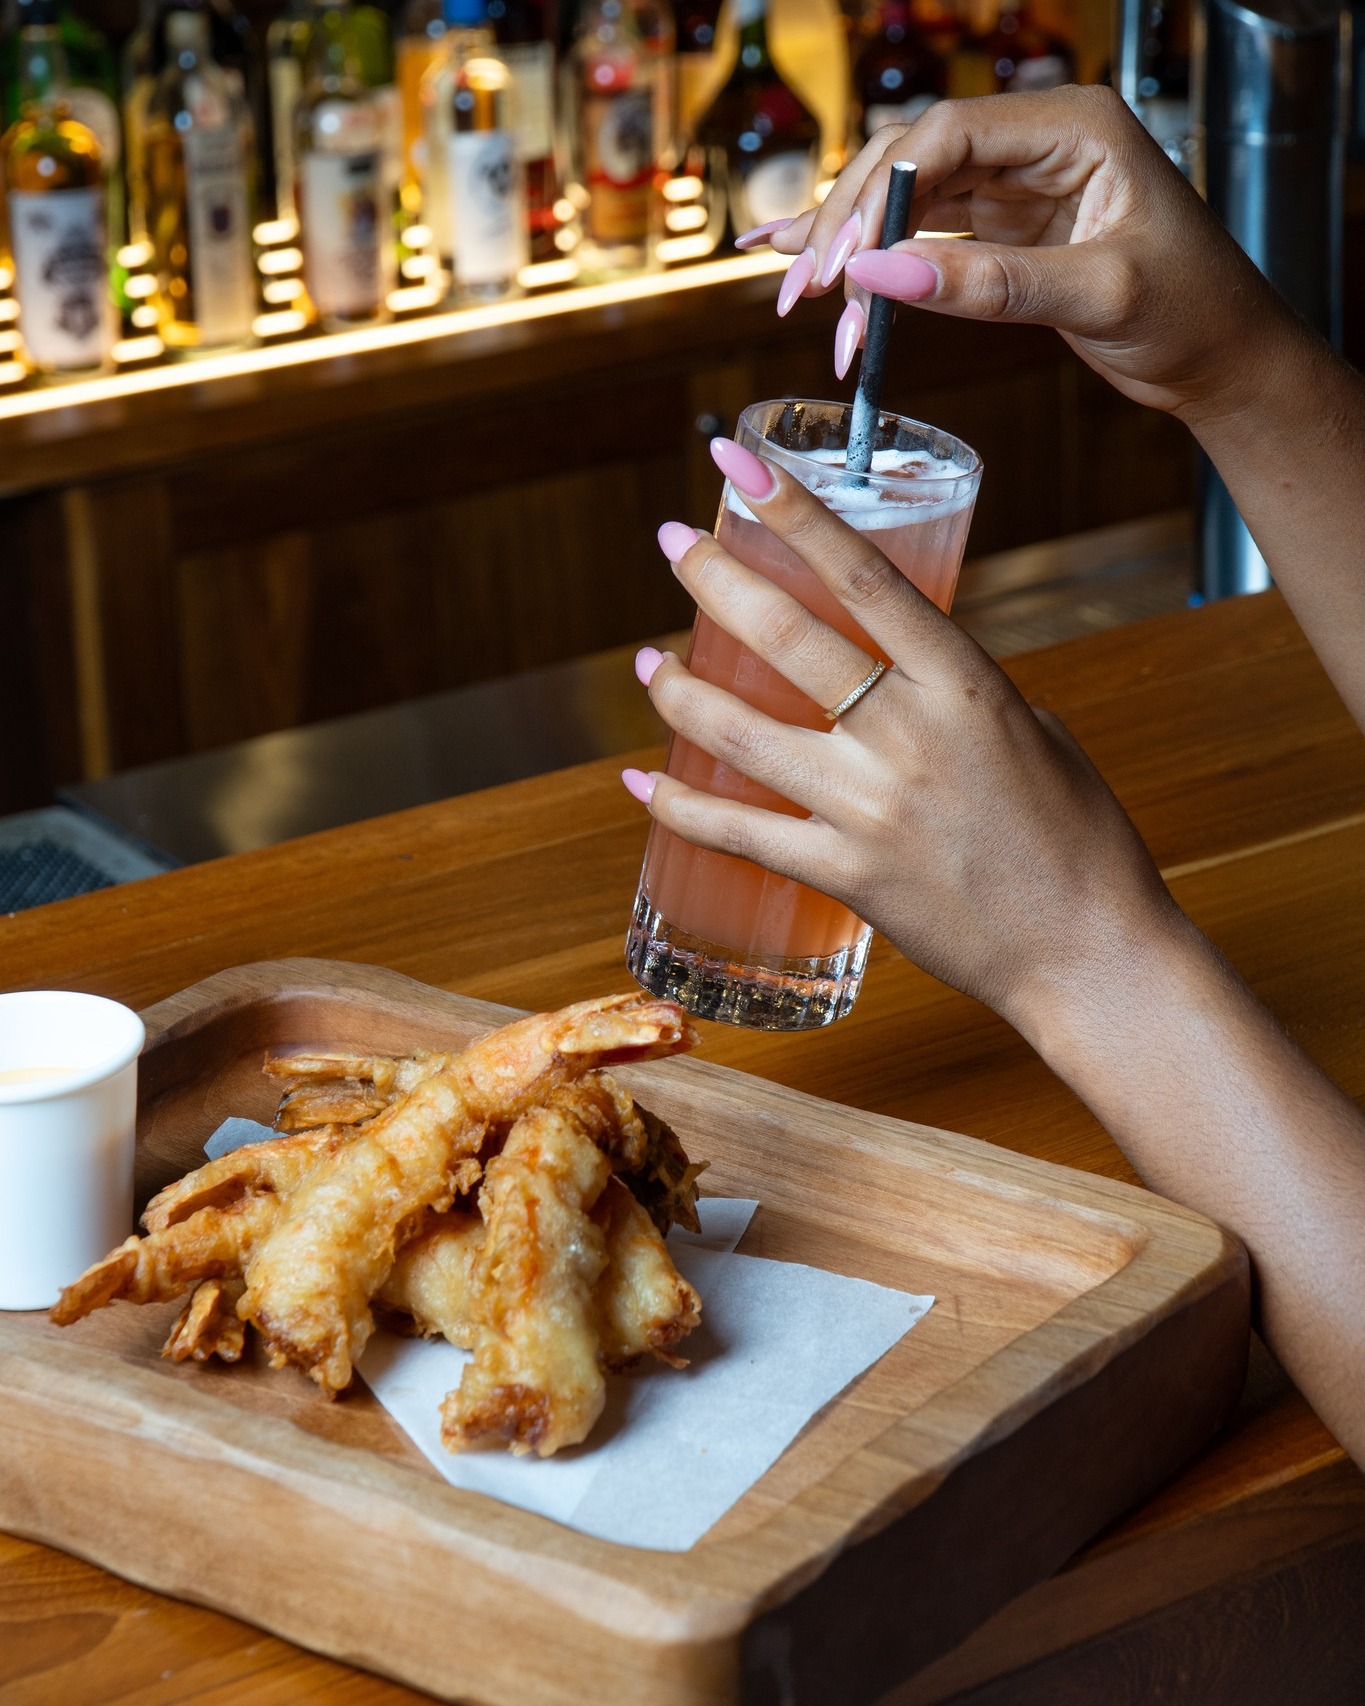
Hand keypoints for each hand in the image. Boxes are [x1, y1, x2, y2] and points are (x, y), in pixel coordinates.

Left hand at [628, 439, 1183, 1033]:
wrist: (1091, 955)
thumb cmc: (1078, 840)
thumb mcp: (1033, 732)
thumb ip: (958, 692)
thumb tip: (895, 672)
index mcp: (967, 685)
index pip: (863, 576)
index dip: (794, 514)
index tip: (739, 465)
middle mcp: (910, 737)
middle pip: (787, 639)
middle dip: (715, 580)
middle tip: (672, 545)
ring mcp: (870, 810)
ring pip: (742, 734)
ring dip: (681, 691)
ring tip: (649, 662)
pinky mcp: (846, 877)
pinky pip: (740, 833)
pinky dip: (678, 807)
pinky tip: (639, 780)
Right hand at [753, 85, 1297, 427]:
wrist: (1227, 358)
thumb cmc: (1195, 313)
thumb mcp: (1095, 298)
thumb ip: (988, 285)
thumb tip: (882, 276)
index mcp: (1074, 127)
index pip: (945, 134)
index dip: (877, 197)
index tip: (839, 267)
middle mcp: (1038, 142)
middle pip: (912, 158)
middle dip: (849, 224)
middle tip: (802, 292)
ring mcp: (1018, 184)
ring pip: (907, 196)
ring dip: (850, 247)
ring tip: (796, 297)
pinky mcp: (1005, 228)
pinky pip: (922, 232)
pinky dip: (873, 258)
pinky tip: (820, 270)